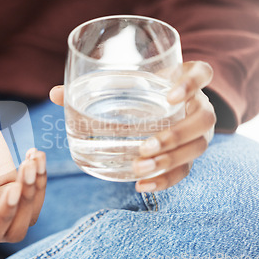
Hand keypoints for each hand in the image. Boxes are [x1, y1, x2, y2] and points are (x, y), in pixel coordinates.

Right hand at [0, 99, 46, 246]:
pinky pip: (33, 193)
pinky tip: (35, 155)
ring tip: (32, 160)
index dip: (3, 215)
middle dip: (24, 204)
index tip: (12, 188)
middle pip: (12, 230)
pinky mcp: (12, 185)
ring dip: (36, 189)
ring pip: (28, 214)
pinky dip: (40, 177)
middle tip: (25, 170)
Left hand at [49, 61, 215, 191]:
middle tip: (146, 146)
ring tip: (140, 168)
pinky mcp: (190, 154)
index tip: (169, 95)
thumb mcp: (122, 84)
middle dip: (176, 135)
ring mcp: (199, 132)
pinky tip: (142, 185)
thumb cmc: (140, 90)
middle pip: (204, 119)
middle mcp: (198, 105)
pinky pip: (186, 170)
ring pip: (197, 148)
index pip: (202, 73)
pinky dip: (166, 180)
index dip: (191, 83)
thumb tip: (54, 94)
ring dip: (170, 161)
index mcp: (184, 79)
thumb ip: (92, 86)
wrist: (163, 106)